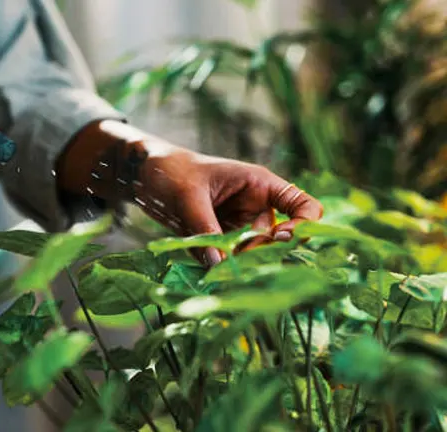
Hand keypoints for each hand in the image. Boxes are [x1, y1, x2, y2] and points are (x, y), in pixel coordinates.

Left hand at [134, 142, 322, 264]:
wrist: (144, 175)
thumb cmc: (171, 171)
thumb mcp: (187, 196)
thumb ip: (204, 228)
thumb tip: (219, 264)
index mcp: (259, 185)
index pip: (301, 204)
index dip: (303, 224)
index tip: (283, 239)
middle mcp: (254, 209)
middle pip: (274, 241)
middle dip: (256, 254)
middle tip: (231, 262)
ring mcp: (238, 227)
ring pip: (248, 255)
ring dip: (233, 264)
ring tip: (212, 265)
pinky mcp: (219, 242)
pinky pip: (223, 260)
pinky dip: (214, 265)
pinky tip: (198, 263)